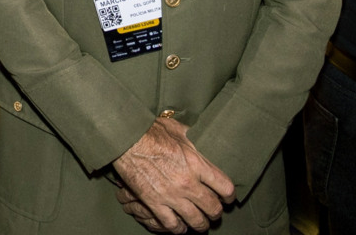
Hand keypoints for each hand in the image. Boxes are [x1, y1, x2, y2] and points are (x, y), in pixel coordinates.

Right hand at [110, 117, 234, 232]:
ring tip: (200, 223)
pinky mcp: (154, 202)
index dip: (230, 195)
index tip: (227, 197)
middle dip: (216, 212)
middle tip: (214, 211)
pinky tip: (180, 226)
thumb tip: (200, 135)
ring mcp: (170, 195)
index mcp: (196, 164)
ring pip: (196, 220)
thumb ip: (193, 138)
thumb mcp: (178, 129)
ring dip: (200, 224)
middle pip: (213, 208)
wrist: (125, 139)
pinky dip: (178, 228)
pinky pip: (172, 224)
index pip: (225, 188)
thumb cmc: (150, 131)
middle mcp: (187, 183)